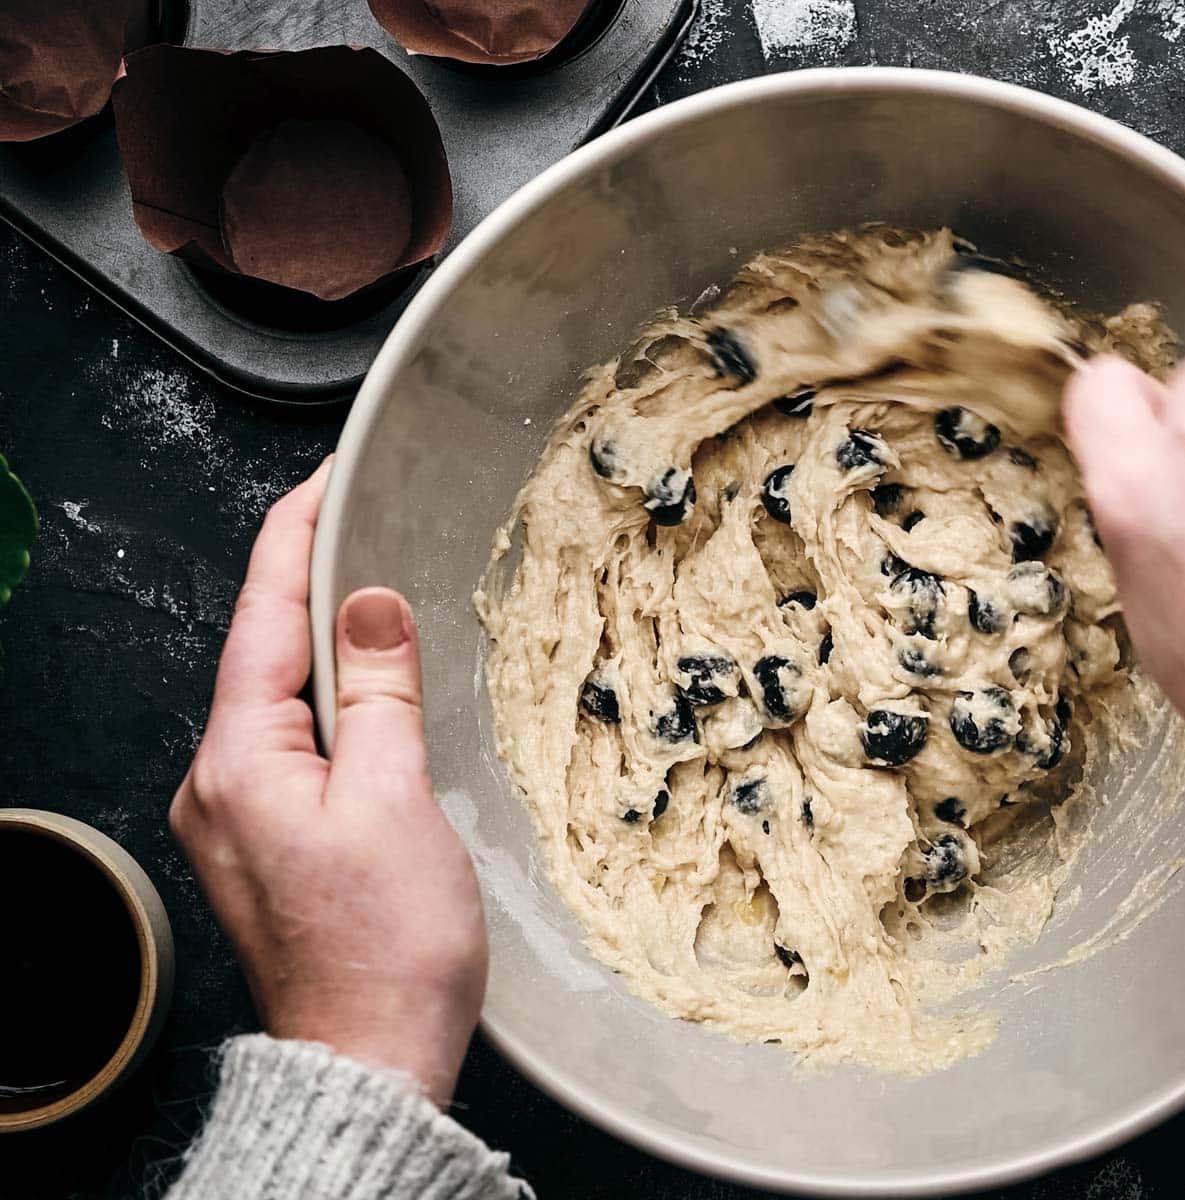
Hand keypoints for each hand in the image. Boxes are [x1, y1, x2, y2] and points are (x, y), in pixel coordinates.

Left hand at [170, 459, 485, 1106]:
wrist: (372, 1056)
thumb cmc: (386, 944)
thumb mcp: (395, 796)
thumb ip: (379, 690)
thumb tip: (370, 602)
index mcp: (237, 760)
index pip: (263, 615)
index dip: (296, 536)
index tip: (327, 478)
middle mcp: (217, 784)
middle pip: (263, 652)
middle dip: (311, 582)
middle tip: (365, 520)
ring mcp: (237, 819)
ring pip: (280, 701)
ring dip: (326, 646)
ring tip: (378, 594)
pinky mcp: (268, 845)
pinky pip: (293, 746)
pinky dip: (332, 706)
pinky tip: (371, 696)